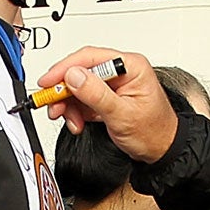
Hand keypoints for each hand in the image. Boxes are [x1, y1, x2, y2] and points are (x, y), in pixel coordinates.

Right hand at [39, 48, 181, 162]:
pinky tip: (77, 122)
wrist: (161, 151)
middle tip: (53, 104)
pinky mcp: (105, 98)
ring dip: (68, 104)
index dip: (65, 68)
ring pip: (77, 87)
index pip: (91, 58)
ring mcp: (111, 85)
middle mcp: (120, 72)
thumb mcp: (122, 114)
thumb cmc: (154, 131)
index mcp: (130, 66)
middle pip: (80, 71)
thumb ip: (96, 94)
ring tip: (70, 120)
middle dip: (64, 90)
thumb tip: (74, 76)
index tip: (48, 81)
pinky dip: (74, 111)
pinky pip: (82, 99)